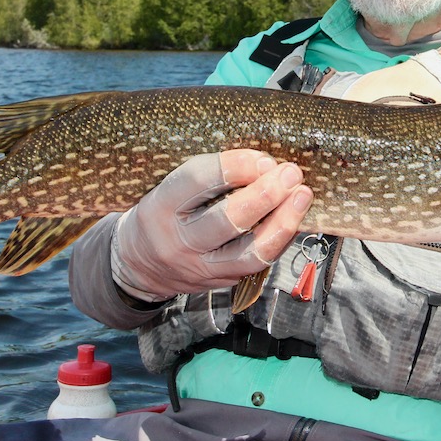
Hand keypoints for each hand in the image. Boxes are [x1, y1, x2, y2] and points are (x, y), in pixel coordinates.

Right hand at [111, 149, 312, 300]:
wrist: (138, 264)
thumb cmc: (160, 213)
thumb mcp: (166, 187)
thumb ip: (207, 175)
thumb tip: (261, 160)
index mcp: (160, 206)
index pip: (199, 180)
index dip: (237, 166)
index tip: (263, 158)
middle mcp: (178, 241)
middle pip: (227, 220)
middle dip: (266, 194)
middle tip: (290, 173)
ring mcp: (200, 267)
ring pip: (249, 252)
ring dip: (282, 223)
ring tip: (302, 197)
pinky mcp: (219, 283)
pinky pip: (256, 264)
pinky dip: (279, 239)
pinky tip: (292, 218)